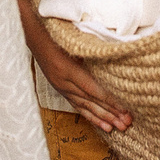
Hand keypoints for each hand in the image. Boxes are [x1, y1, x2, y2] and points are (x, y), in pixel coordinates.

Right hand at [18, 0, 132, 131]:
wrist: (32, 32)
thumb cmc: (56, 31)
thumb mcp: (74, 39)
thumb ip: (92, 50)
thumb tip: (117, 56)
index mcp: (67, 69)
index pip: (93, 89)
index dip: (109, 101)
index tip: (125, 109)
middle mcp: (63, 82)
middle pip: (90, 101)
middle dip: (110, 114)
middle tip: (127, 124)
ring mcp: (60, 86)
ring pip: (84, 106)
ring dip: (102, 118)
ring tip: (118, 128)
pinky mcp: (59, 88)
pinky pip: (76, 105)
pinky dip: (90, 115)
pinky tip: (101, 125)